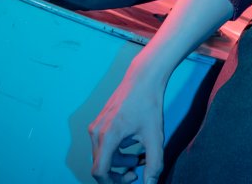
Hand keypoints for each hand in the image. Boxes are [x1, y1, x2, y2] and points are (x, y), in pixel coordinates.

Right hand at [90, 61, 167, 183]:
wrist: (143, 78)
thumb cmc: (149, 104)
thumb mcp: (155, 136)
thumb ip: (154, 163)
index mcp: (108, 137)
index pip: (100, 171)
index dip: (112, 182)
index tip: (129, 180)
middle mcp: (97, 132)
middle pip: (101, 165)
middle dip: (119, 172)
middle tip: (138, 171)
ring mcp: (96, 126)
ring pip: (103, 155)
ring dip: (120, 161)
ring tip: (140, 157)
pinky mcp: (99, 122)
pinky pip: (104, 144)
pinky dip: (117, 149)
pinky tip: (134, 142)